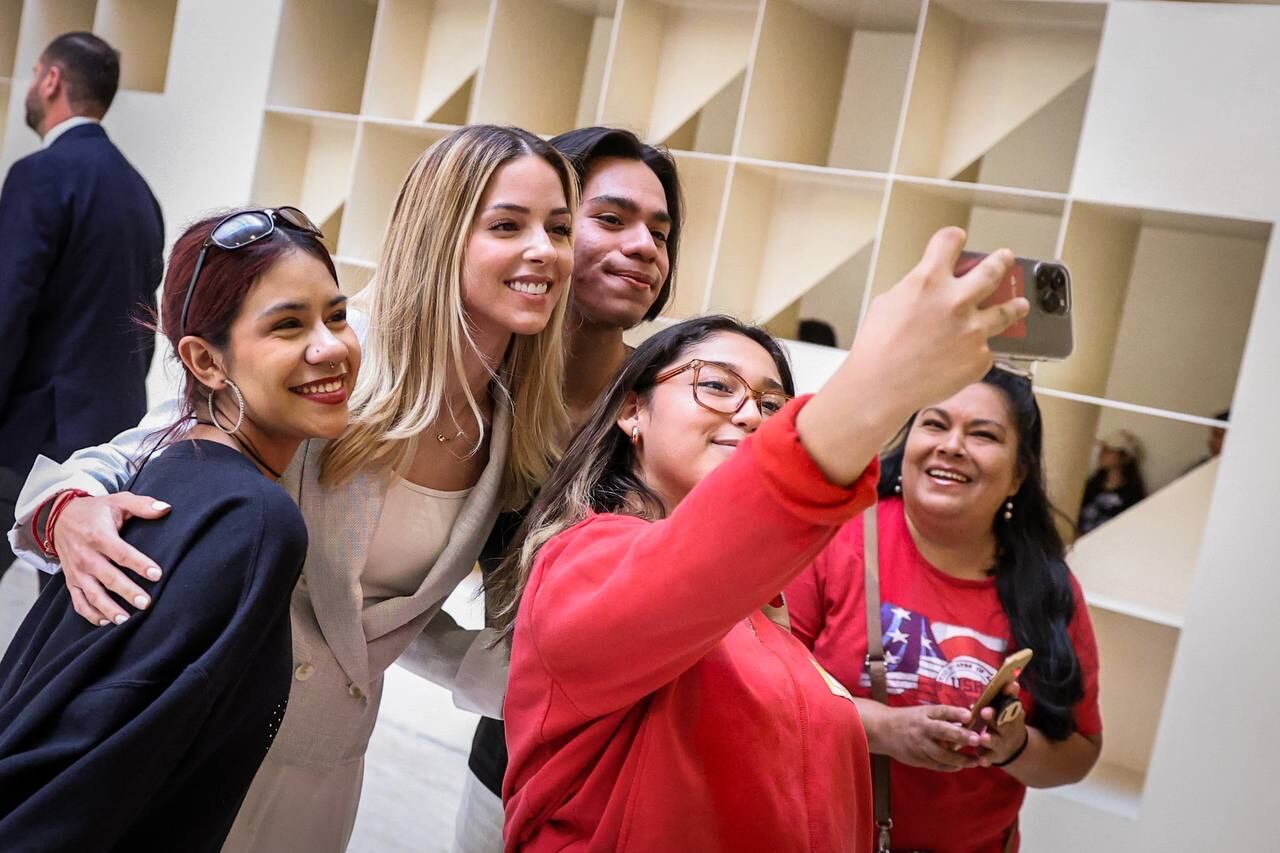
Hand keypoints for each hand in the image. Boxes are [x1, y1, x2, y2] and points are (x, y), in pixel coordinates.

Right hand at [54, 493, 169, 625]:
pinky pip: (78, 601)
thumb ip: (142, 505)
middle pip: (108, 577)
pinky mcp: (71, 580)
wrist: (60, 517)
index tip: (157, 574)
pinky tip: (105, 622)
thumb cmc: (96, 511)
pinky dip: (90, 614)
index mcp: (98, 536)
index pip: (121, 553)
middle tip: (145, 603)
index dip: (139, 564)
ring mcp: (76, 571)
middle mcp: (85, 556)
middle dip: (127, 592)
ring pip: (92, 594)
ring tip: (126, 620)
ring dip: (108, 609)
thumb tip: (166, 508)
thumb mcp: (118, 501)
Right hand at [849, 227, 1027, 422]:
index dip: (953, 238)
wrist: (881, 386)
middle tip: (1005, 258)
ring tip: (1020, 305)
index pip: (950, 241)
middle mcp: (956, 300)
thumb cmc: (877, 349)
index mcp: (928, 280)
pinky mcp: (980, 357)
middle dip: (1001, 261)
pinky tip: (966, 355)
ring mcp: (972, 330)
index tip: (958, 240)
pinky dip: (977, 350)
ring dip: (1015, 306)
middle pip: (992, 270)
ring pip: (1006, 311)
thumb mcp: (888, 303)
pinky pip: (985, 349)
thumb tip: (931, 289)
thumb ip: (916, 289)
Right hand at [879, 704, 981, 771]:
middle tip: (977, 739)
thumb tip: (971, 718)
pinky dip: (950, 766)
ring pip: (941, 754)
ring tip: (976, 761)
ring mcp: (919, 745)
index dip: (955, 713)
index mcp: (925, 714)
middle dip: (960, 736)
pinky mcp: (917, 759)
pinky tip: (961, 766)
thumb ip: (946, 716)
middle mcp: (922, 728)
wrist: (884, 730)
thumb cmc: (911, 719)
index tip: (970, 716)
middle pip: (942, 731)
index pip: (942, 711)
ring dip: (960, 758)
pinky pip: (936, 765)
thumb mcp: (925, 712)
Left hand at [975, 680, 1028, 767]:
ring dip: (989, 738)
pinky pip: (989, 758)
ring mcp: (1001, 742)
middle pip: (1002, 721)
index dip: (1010, 694)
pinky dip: (985, 759)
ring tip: (982, 737)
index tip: (1009, 686)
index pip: (1012, 701)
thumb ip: (1006, 696)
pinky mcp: (994, 755)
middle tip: (985, 711)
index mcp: (1011, 714)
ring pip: (994, 740)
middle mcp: (1008, 728)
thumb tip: (1010, 681)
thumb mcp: (1008, 709)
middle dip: (994, 716)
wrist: (1014, 748)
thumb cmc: (1004, 721)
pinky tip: (981, 760)